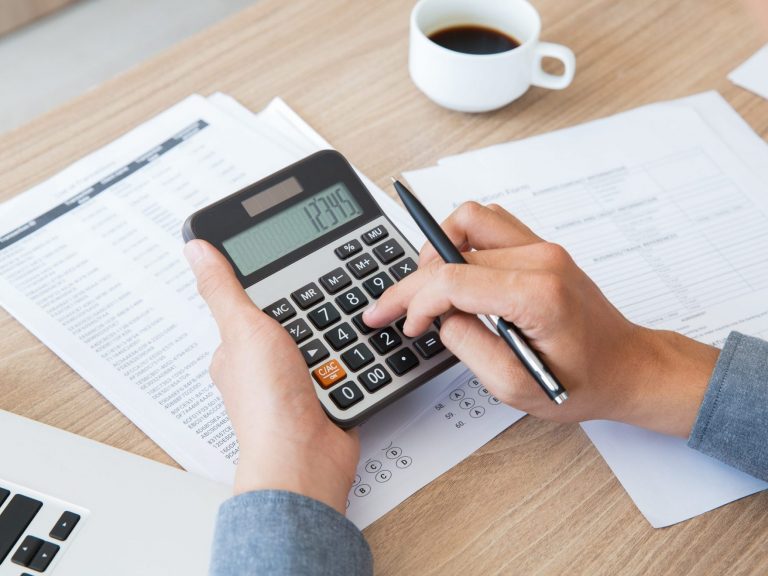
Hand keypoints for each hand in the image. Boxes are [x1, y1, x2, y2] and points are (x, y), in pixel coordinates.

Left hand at [184, 240, 357, 513]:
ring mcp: (293, 382)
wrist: (307, 456)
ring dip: (333, 334)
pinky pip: (342, 362)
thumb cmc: (267, 405)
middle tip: (323, 300)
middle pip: (291, 319)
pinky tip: (352, 350)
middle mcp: (262, 367)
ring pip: (319, 339)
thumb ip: (224, 289)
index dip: (272, 286)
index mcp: (235, 349)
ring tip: (340, 326)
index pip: (251, 303)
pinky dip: (349, 357)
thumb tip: (196, 249)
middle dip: (310, 310)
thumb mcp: (244, 329)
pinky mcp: (323, 394)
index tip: (292, 272)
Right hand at [364, 202, 718, 436]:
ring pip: (470, 218)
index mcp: (537, 294)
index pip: (452, 279)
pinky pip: (489, 224)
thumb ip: (467, 346)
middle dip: (414, 280)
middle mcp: (541, 258)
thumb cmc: (583, 381)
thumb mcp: (515, 386)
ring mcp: (543, 247)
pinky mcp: (541, 247)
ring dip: (439, 248)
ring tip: (427, 288)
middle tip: (392, 307)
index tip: (403, 323)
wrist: (627, 367)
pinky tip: (455, 274)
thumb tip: (439, 316)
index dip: (415, 301)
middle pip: (453, 247)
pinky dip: (461, 243)